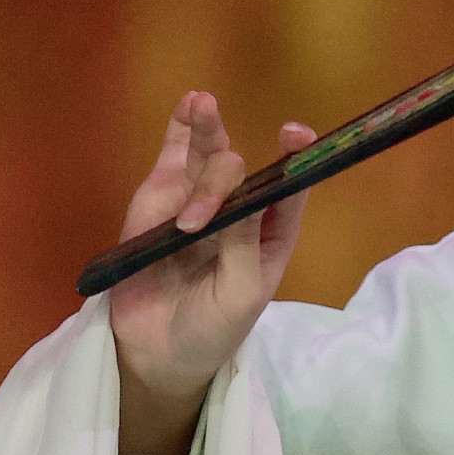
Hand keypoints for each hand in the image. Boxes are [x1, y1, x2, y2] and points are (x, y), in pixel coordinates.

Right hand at [110, 94, 313, 454]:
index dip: (296, 158)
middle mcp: (238, 212)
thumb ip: (240, 242)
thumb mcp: (239, 293)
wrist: (156, 351)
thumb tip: (239, 191)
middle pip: (242, 171)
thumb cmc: (213, 330)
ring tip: (203, 103)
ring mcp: (196, 202)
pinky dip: (180, 131)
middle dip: (225, 179)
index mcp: (271, 235)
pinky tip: (189, 105)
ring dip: (209, 128)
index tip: (294, 135)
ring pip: (209, 155)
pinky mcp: (159, 201)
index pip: (289, 187)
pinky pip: (173, 160)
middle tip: (197, 219)